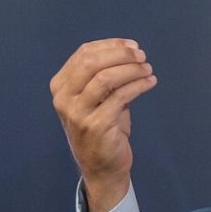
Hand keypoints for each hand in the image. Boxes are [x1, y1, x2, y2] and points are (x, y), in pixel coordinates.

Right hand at [50, 39, 156, 211]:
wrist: (101, 166)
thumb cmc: (102, 128)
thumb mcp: (97, 98)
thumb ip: (104, 75)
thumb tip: (129, 51)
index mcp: (60, 86)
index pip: (83, 53)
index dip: (111, 45)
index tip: (133, 45)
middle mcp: (63, 98)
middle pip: (91, 62)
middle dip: (120, 54)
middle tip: (142, 56)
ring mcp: (77, 113)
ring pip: (105, 77)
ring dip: (131, 70)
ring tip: (148, 69)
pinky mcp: (96, 125)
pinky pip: (120, 96)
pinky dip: (138, 85)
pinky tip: (150, 82)